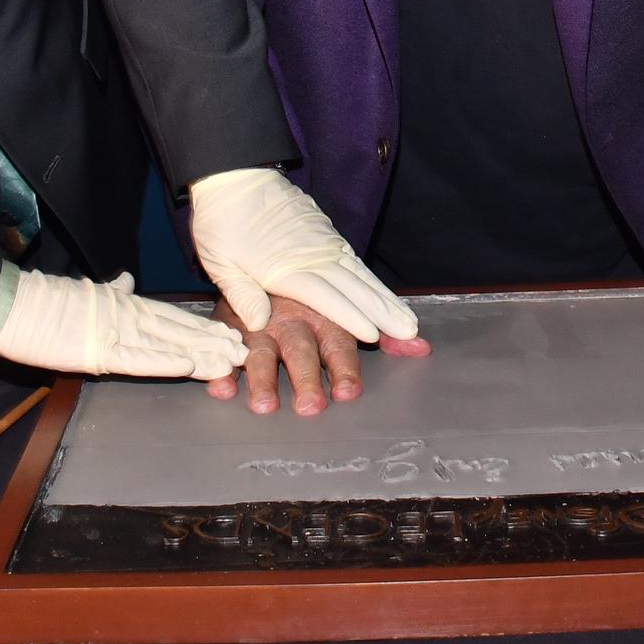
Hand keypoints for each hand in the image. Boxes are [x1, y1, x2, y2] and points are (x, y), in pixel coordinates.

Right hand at [0, 269, 244, 379]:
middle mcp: (128, 318)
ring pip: (168, 344)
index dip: (204, 328)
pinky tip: (189, 364)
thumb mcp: (88, 294)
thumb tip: (124, 281)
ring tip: (230, 361)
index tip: (230, 335)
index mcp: (125, 307)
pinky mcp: (100, 350)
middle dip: (213, 343)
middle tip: (245, 352)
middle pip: (180, 331)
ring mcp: (116, 333)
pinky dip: (164, 361)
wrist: (16, 305)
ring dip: (201, 354)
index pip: (173, 319)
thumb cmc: (47, 304)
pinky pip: (138, 358)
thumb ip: (111, 291)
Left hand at [188, 166, 418, 343]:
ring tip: (406, 318)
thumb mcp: (221, 262)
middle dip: (383, 311)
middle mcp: (311, 254)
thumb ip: (242, 295)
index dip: (351, 317)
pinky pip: (352, 257)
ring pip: (359, 273)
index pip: (325, 297)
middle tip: (409, 331)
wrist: (234, 173)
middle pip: (354, 287)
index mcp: (285, 267)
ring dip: (384, 297)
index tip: (374, 335)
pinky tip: (381, 291)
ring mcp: (321, 240)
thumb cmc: (222, 221)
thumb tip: (259, 324)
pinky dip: (370, 277)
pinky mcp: (323, 229)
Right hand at [205, 293, 434, 414]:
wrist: (259, 236)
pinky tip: (222, 389)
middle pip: (301, 351)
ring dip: (263, 381)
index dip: (344, 368)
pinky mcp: (229, 322)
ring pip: (260, 353)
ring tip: (265, 407)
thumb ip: (382, 330)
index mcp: (323, 314)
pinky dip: (221, 370)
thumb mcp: (344, 305)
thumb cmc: (308, 290)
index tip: (349, 393)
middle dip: (307, 379)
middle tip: (312, 406)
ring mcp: (258, 323)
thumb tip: (421, 348)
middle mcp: (292, 319)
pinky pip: (223, 347)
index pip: (338, 342)